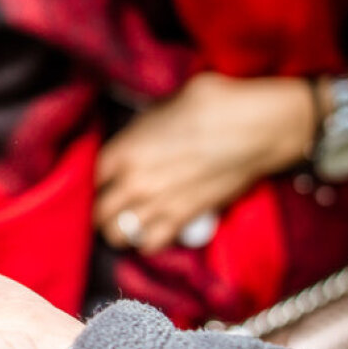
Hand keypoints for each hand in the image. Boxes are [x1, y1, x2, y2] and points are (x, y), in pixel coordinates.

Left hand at [95, 72, 312, 251]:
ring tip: (127, 222)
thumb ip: (142, 129)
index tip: (100, 182)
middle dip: (99, 210)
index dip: (93, 181)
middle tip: (109, 206)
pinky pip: (149, 244)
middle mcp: (133, 181)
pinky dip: (146, 242)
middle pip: (97, 211)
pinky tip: (150, 232)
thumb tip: (138, 135)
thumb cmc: (214, 104)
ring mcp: (156, 204)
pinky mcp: (183, 219)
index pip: (89, 177)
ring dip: (119, 229)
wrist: (258, 127)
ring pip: (117, 233)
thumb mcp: (164, 105)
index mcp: (124, 150)